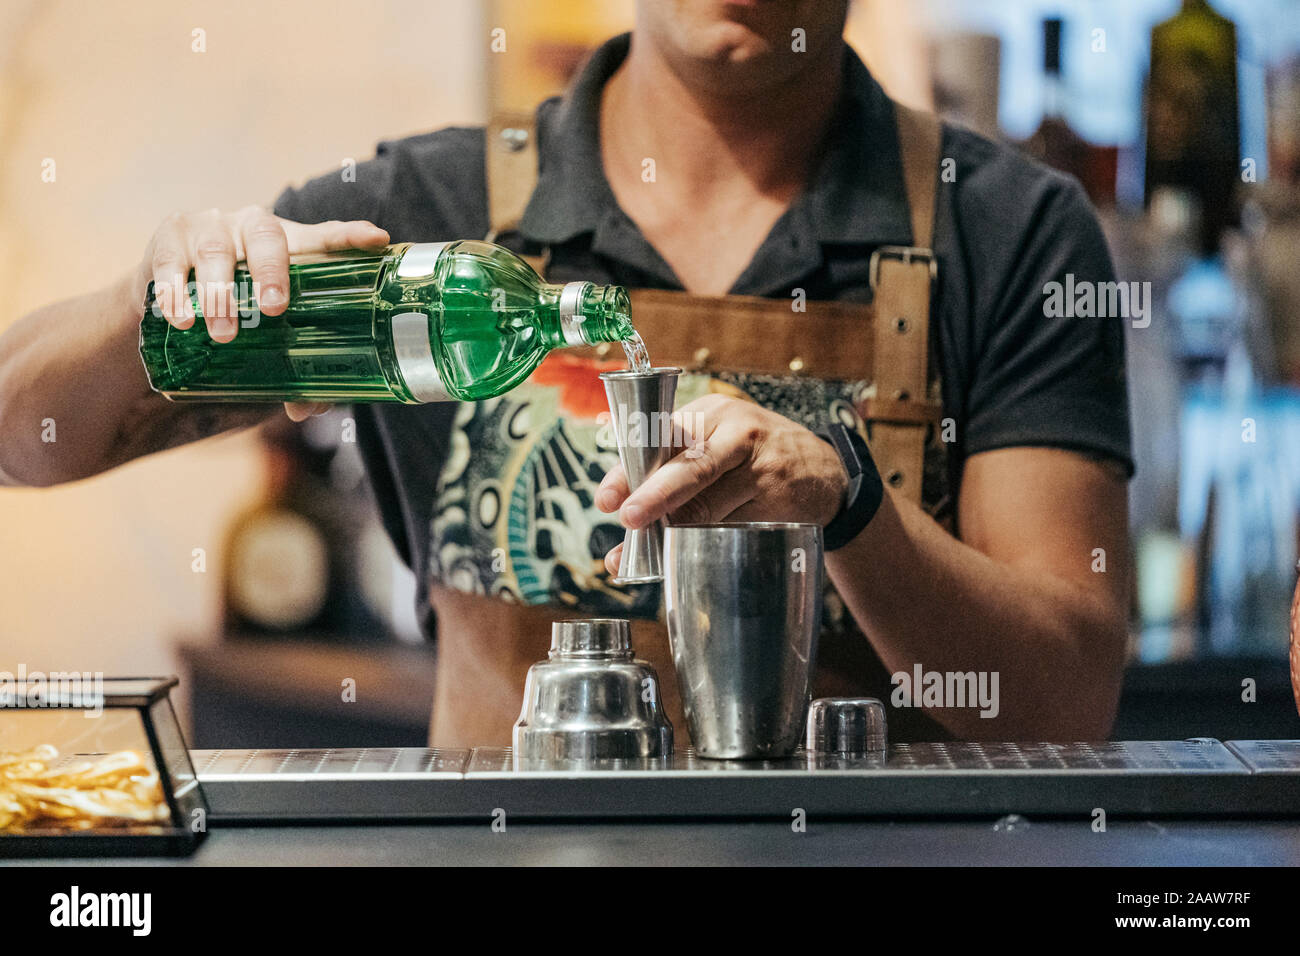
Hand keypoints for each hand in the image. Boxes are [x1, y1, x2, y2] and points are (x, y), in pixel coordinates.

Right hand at [138, 205, 389, 420]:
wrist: (172, 286)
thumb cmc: (238, 303)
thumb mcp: (266, 325)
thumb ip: (292, 363)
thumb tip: (308, 410)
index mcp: (290, 245)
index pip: (324, 236)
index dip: (349, 236)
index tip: (376, 240)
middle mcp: (252, 226)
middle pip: (268, 237)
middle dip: (272, 272)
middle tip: (274, 309)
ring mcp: (210, 227)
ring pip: (216, 252)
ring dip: (220, 295)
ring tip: (223, 334)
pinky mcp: (169, 238)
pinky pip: (171, 262)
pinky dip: (175, 293)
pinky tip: (181, 319)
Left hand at [595, 395, 848, 573]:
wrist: (824, 473)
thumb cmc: (754, 457)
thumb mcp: (719, 441)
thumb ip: (676, 464)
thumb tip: (624, 512)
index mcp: (711, 413)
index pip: (661, 438)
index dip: (630, 471)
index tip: (607, 498)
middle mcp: (737, 432)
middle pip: (690, 467)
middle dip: (654, 496)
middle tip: (629, 519)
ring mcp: (762, 466)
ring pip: (711, 504)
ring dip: (676, 531)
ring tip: (652, 552)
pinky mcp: (779, 497)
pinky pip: (735, 526)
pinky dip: (709, 543)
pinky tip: (694, 553)